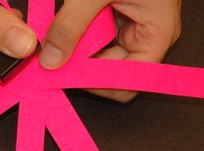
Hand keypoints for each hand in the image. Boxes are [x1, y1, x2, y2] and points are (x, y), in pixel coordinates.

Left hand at [39, 0, 181, 101]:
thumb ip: (71, 26)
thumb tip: (50, 60)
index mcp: (156, 34)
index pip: (127, 83)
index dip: (95, 84)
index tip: (63, 76)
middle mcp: (145, 34)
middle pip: (107, 70)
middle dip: (77, 64)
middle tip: (48, 57)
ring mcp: (130, 24)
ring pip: (95, 53)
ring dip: (71, 47)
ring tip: (51, 35)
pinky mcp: (115, 13)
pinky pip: (91, 34)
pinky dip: (72, 31)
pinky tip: (57, 24)